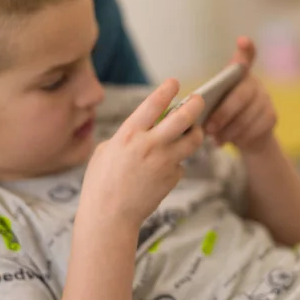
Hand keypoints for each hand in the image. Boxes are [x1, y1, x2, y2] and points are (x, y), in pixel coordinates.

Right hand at [79, 79, 204, 227]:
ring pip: (193, 140)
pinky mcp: (172, 178)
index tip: (175, 82)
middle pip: (183, 118)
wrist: (109, 217)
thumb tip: (142, 129)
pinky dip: (177, 161)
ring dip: (195, 131)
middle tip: (199, 99)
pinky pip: (181, 164)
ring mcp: (164, 163)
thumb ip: (126, 137)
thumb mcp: (106, 151)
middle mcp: (150, 145)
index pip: (153, 104)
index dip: (167, 90)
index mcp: (129, 135)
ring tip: (193, 130)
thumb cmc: (101, 184)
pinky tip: (165, 167)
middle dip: (195, 104)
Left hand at [204, 37, 276, 153]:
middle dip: (223, 113)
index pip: (246, 57)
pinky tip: (228, 142)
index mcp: (238, 75)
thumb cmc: (221, 115)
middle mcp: (254, 83)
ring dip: (229, 130)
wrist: (245, 136)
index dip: (246, 49)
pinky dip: (239, 138)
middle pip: (241, 95)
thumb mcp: (212, 104)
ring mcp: (265, 99)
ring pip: (248, 115)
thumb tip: (191, 110)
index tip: (242, 41)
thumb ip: (207, 101)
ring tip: (214, 138)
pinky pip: (255, 128)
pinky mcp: (272, 116)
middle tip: (208, 128)